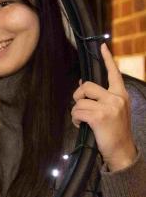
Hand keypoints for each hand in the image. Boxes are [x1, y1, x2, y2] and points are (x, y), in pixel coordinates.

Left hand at [72, 43, 137, 170]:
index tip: (102, 46)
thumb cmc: (114, 130)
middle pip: (86, 86)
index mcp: (121, 95)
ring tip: (84, 121)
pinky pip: (77, 112)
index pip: (114, 73)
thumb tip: (82, 84)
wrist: (122, 150)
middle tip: (81, 107)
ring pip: (79, 101)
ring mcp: (108, 107)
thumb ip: (101, 97)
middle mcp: (116, 98)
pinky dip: (75, 120)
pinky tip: (82, 125)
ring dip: (76, 112)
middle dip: (78, 96)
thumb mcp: (113, 110)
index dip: (107, 59)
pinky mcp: (99, 116)